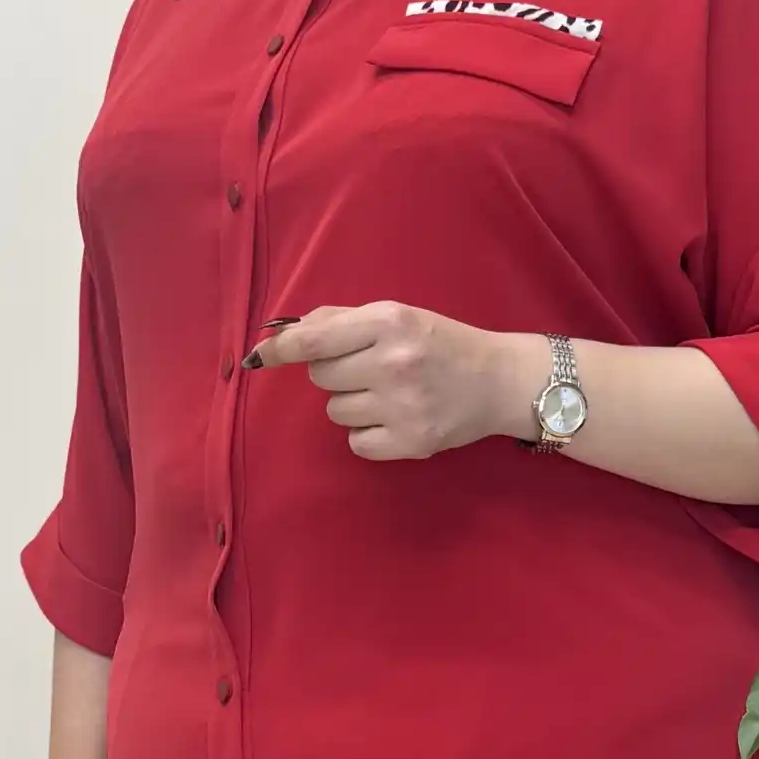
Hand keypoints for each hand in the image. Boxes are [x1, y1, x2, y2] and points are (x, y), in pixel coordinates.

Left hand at [251, 302, 537, 459]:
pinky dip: (368, 433)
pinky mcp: (411, 442)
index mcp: (389, 323)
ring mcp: (402, 406)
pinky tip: (394, 418)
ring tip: (388, 394)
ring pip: (335, 411)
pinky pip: (356, 443)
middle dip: (336, 372)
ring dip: (353, 403)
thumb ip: (342, 321)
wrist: (498, 380)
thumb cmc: (442, 343)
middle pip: (321, 377)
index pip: (314, 340)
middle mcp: (393, 363)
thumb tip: (287, 332)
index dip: (280, 349)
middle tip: (369, 369)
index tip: (259, 357)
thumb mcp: (397, 316)